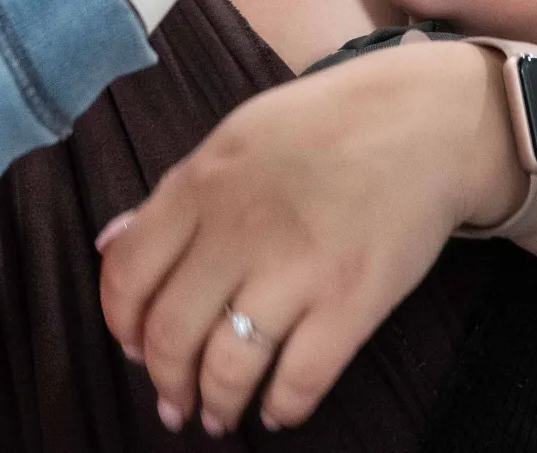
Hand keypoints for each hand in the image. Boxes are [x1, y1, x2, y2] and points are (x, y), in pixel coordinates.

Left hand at [94, 40, 520, 433]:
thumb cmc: (327, 125)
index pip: (127, 274)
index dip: (120, 325)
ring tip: (219, 417)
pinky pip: (298, 379)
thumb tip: (110, 244)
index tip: (132, 348)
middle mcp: (237, 229)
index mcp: (201, 185)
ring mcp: (295, 268)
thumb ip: (174, 195)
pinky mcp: (350, 301)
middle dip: (165, 383)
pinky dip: (281, 408)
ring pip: (226, 368)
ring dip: (215, 406)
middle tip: (174, 402)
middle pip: (170, 333)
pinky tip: (278, 410)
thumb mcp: (236, 138)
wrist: (426, 119)